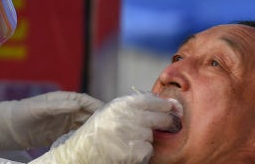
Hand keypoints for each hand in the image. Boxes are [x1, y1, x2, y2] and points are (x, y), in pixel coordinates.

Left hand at [0, 91, 102, 158]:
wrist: (6, 128)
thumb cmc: (22, 112)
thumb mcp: (39, 108)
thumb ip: (57, 106)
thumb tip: (77, 104)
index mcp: (63, 100)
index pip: (85, 101)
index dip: (98, 106)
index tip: (109, 114)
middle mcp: (66, 111)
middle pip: (88, 115)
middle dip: (99, 121)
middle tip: (111, 130)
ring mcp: (64, 124)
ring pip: (83, 127)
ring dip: (92, 132)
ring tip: (103, 140)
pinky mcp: (59, 136)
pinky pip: (75, 138)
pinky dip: (82, 141)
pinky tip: (89, 148)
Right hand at [30, 93, 181, 163]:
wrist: (80, 154)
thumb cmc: (94, 134)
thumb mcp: (108, 113)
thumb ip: (131, 108)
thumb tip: (162, 105)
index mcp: (120, 104)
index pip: (151, 100)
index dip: (165, 104)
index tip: (173, 107)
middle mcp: (127, 117)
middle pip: (160, 117)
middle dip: (168, 121)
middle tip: (173, 124)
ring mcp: (131, 135)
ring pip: (152, 136)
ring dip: (146, 140)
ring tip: (129, 141)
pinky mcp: (133, 152)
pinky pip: (147, 151)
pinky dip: (141, 153)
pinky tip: (128, 152)